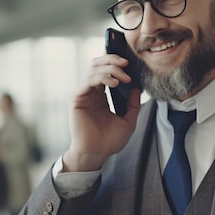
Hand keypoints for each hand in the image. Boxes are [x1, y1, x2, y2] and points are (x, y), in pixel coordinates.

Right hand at [63, 54, 141, 171]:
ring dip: (111, 69)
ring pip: (94, 69)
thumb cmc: (110, 141)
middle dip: (112, 60)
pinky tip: (114, 83)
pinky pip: (89, 80)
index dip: (117, 64)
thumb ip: (133, 105)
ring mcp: (83, 94)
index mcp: (101, 95)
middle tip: (127, 63)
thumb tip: (137, 88)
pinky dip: (103, 78)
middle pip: (98, 64)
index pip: (106, 71)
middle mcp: (91, 92)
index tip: (131, 65)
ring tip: (124, 78)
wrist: (96, 154)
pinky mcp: (77, 98)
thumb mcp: (128, 121)